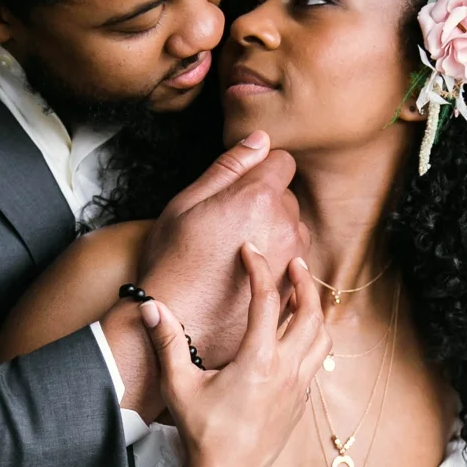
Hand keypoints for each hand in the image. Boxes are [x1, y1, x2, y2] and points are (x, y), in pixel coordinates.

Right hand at [140, 132, 309, 365]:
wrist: (177, 327)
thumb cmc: (171, 265)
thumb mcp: (184, 206)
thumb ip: (226, 168)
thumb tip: (259, 139)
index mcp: (259, 198)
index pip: (282, 161)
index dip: (259, 170)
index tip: (239, 188)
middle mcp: (285, 226)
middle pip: (288, 198)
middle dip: (266, 205)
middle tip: (228, 227)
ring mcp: (293, 260)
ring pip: (295, 231)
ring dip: (275, 236)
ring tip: (238, 255)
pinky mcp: (295, 289)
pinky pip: (294, 264)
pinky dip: (277, 266)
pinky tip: (248, 278)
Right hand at [141, 245, 328, 466]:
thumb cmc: (201, 431)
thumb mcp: (178, 385)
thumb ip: (166, 342)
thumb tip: (149, 306)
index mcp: (258, 360)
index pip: (267, 301)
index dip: (259, 269)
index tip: (250, 251)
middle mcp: (286, 370)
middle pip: (310, 313)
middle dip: (305, 283)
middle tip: (295, 263)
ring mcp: (298, 386)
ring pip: (322, 336)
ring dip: (316, 310)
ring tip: (304, 294)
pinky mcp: (301, 401)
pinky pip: (318, 359)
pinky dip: (315, 337)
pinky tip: (300, 334)